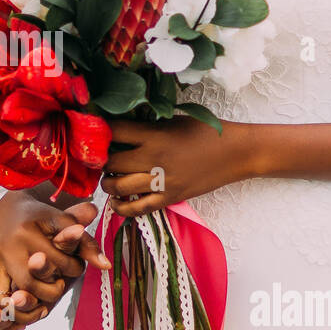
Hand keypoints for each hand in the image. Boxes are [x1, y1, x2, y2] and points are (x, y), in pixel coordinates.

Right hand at [0, 192, 109, 329]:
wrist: (7, 212)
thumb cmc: (41, 218)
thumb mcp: (63, 222)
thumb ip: (85, 243)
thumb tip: (106, 266)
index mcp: (26, 234)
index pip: (56, 263)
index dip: (73, 269)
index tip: (75, 265)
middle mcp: (5, 251)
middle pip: (29, 285)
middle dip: (51, 292)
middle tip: (61, 288)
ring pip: (5, 300)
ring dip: (25, 312)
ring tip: (42, 310)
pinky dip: (3, 320)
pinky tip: (20, 323)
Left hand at [100, 116, 257, 216]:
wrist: (234, 153)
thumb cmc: (205, 132)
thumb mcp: (173, 120)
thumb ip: (147, 125)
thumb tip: (119, 126)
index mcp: (154, 135)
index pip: (114, 131)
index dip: (100, 131)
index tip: (95, 132)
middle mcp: (154, 159)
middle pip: (111, 162)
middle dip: (101, 161)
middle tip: (100, 159)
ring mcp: (161, 182)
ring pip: (119, 187)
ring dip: (107, 183)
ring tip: (108, 178)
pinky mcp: (169, 198)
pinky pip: (137, 209)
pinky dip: (121, 207)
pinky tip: (116, 201)